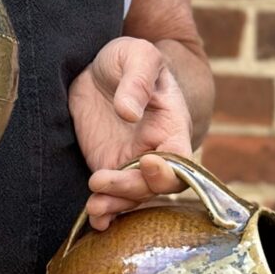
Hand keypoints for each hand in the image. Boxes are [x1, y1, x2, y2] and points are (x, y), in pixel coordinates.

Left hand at [67, 36, 194, 231]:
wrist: (102, 67)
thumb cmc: (128, 58)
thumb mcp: (137, 55)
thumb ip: (137, 80)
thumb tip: (128, 112)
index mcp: (172, 124)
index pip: (180, 157)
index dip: (168, 168)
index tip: (145, 160)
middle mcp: (156, 149)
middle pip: (156, 186)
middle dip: (133, 189)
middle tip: (101, 179)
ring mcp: (131, 162)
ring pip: (133, 197)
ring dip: (116, 206)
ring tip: (94, 206)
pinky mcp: (109, 167)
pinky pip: (112, 197)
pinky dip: (105, 212)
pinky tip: (95, 218)